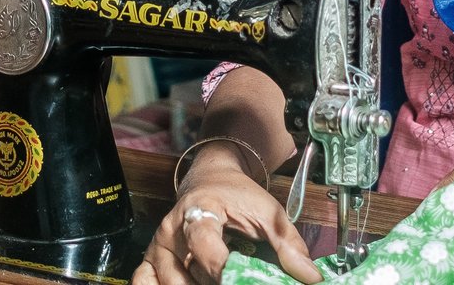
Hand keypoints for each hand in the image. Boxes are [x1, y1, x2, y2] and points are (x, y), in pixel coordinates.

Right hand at [130, 161, 322, 284]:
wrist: (210, 178)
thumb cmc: (238, 195)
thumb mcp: (268, 211)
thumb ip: (288, 243)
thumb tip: (310, 277)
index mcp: (200, 210)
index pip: (205, 246)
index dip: (221, 270)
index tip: (237, 281)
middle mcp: (172, 229)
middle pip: (183, 273)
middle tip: (232, 282)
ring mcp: (158, 246)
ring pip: (165, 283)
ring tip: (214, 283)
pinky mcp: (151, 259)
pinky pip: (143, 282)